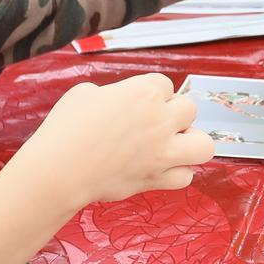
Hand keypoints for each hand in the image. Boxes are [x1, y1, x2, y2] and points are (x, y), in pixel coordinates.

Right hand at [26, 73, 213, 207]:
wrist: (60, 170)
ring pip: (203, 144)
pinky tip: (161, 168)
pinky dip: (177, 173)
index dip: (152, 94)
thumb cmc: (66, 129)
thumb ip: (112, 93)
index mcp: (143, 92)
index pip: (165, 84)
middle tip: (155, 124)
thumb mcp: (85, 93)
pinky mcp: (157, 178)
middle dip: (175, 114)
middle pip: (190, 109)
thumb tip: (117, 103)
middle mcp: (159, 120)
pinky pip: (186, 176)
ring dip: (191, 142)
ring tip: (172, 145)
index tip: (137, 104)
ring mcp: (162, 151)